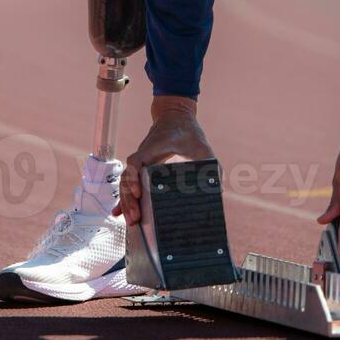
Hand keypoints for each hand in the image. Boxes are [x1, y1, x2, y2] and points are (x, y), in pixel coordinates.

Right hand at [113, 96, 213, 223]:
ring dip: (126, 202)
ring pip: (126, 183)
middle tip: (135, 218)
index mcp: (152, 149)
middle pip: (127, 178)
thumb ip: (211, 165)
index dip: (134, 178)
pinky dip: (125, 198)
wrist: (175, 118)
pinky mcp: (141, 169)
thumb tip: (219, 189)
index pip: (136, 163)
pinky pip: (129, 184)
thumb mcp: (201, 147)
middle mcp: (142, 157)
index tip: (138, 192)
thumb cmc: (188, 132)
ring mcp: (140, 164)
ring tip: (131, 221)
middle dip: (128, 199)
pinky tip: (120, 213)